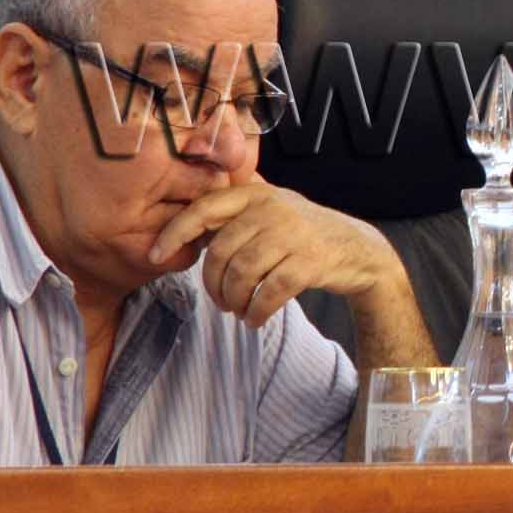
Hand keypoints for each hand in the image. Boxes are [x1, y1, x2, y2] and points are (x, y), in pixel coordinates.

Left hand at [149, 177, 403, 329]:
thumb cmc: (305, 234)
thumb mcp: (272, 211)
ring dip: (233, 301)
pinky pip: (268, 293)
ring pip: (241, 275)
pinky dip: (256, 311)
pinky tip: (255, 318)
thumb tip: (183, 231)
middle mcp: (273, 209)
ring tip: (237, 310)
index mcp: (257, 194)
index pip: (203, 210)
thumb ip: (235, 215)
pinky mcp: (310, 262)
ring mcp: (293, 234)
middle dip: (211, 284)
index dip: (174, 233)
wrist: (359, 250)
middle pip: (220, 252)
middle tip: (218, 301)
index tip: (154, 255)